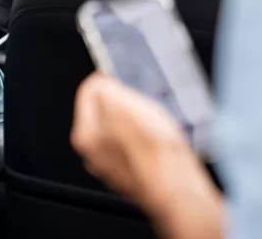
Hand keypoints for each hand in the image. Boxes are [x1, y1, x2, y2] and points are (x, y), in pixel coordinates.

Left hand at [71, 73, 224, 238]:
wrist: (176, 185)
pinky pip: (139, 146)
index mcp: (85, 135)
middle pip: (104, 112)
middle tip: (142, 99)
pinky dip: (149, 138)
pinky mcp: (136, 175)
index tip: (122, 75)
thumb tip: (99, 82)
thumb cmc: (152, 150)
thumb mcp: (122, 103)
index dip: (106, 78)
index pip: (87, 92)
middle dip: (123, 100)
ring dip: (138, 119)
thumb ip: (104, 88)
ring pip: (123, 129)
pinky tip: (161, 138)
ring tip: (155, 119)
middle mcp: (95, 155)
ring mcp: (115, 167)